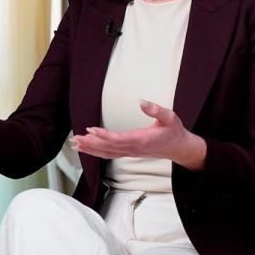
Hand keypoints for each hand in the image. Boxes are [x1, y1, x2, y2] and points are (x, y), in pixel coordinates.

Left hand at [72, 100, 206, 169]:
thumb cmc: (174, 131)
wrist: (179, 148)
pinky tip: (88, 149)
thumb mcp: (170, 117)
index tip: (91, 130)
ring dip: (91, 149)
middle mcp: (133, 149)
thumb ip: (156, 109)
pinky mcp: (129, 152)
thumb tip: (141, 101)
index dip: (103, 135)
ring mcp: (130, 152)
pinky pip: (110, 154)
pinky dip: (97, 152)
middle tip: (75, 139)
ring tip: (76, 144)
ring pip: (107, 153)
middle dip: (91, 144)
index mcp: (141, 140)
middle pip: (108, 148)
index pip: (118, 139)